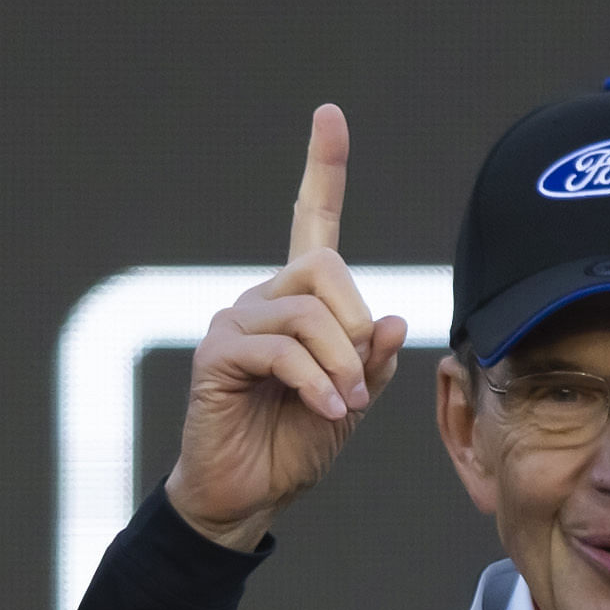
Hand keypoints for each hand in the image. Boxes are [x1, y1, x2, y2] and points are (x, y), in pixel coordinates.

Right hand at [160, 105, 407, 553]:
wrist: (247, 493)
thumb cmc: (294, 444)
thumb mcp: (352, 402)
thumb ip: (372, 362)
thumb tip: (391, 318)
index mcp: (299, 302)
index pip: (311, 221)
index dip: (323, 169)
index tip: (329, 116)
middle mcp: (264, 299)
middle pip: (325, 268)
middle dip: (355, 326)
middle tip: (359, 382)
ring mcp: (236, 321)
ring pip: (308, 314)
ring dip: (341, 365)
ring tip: (344, 406)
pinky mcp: (218, 352)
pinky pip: (281, 350)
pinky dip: (315, 382)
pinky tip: (327, 411)